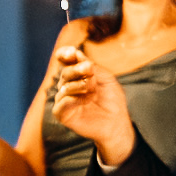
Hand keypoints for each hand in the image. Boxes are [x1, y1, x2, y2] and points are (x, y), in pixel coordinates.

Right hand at [51, 45, 135, 164]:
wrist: (116, 122)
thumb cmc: (112, 100)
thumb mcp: (106, 78)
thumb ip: (91, 67)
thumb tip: (76, 54)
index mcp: (77, 74)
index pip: (65, 61)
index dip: (65, 54)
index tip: (72, 53)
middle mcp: (68, 85)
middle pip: (65, 72)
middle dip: (77, 69)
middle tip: (90, 69)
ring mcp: (64, 99)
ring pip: (63, 87)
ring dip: (78, 85)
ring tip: (91, 89)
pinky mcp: (62, 114)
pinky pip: (60, 104)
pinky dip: (70, 100)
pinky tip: (82, 100)